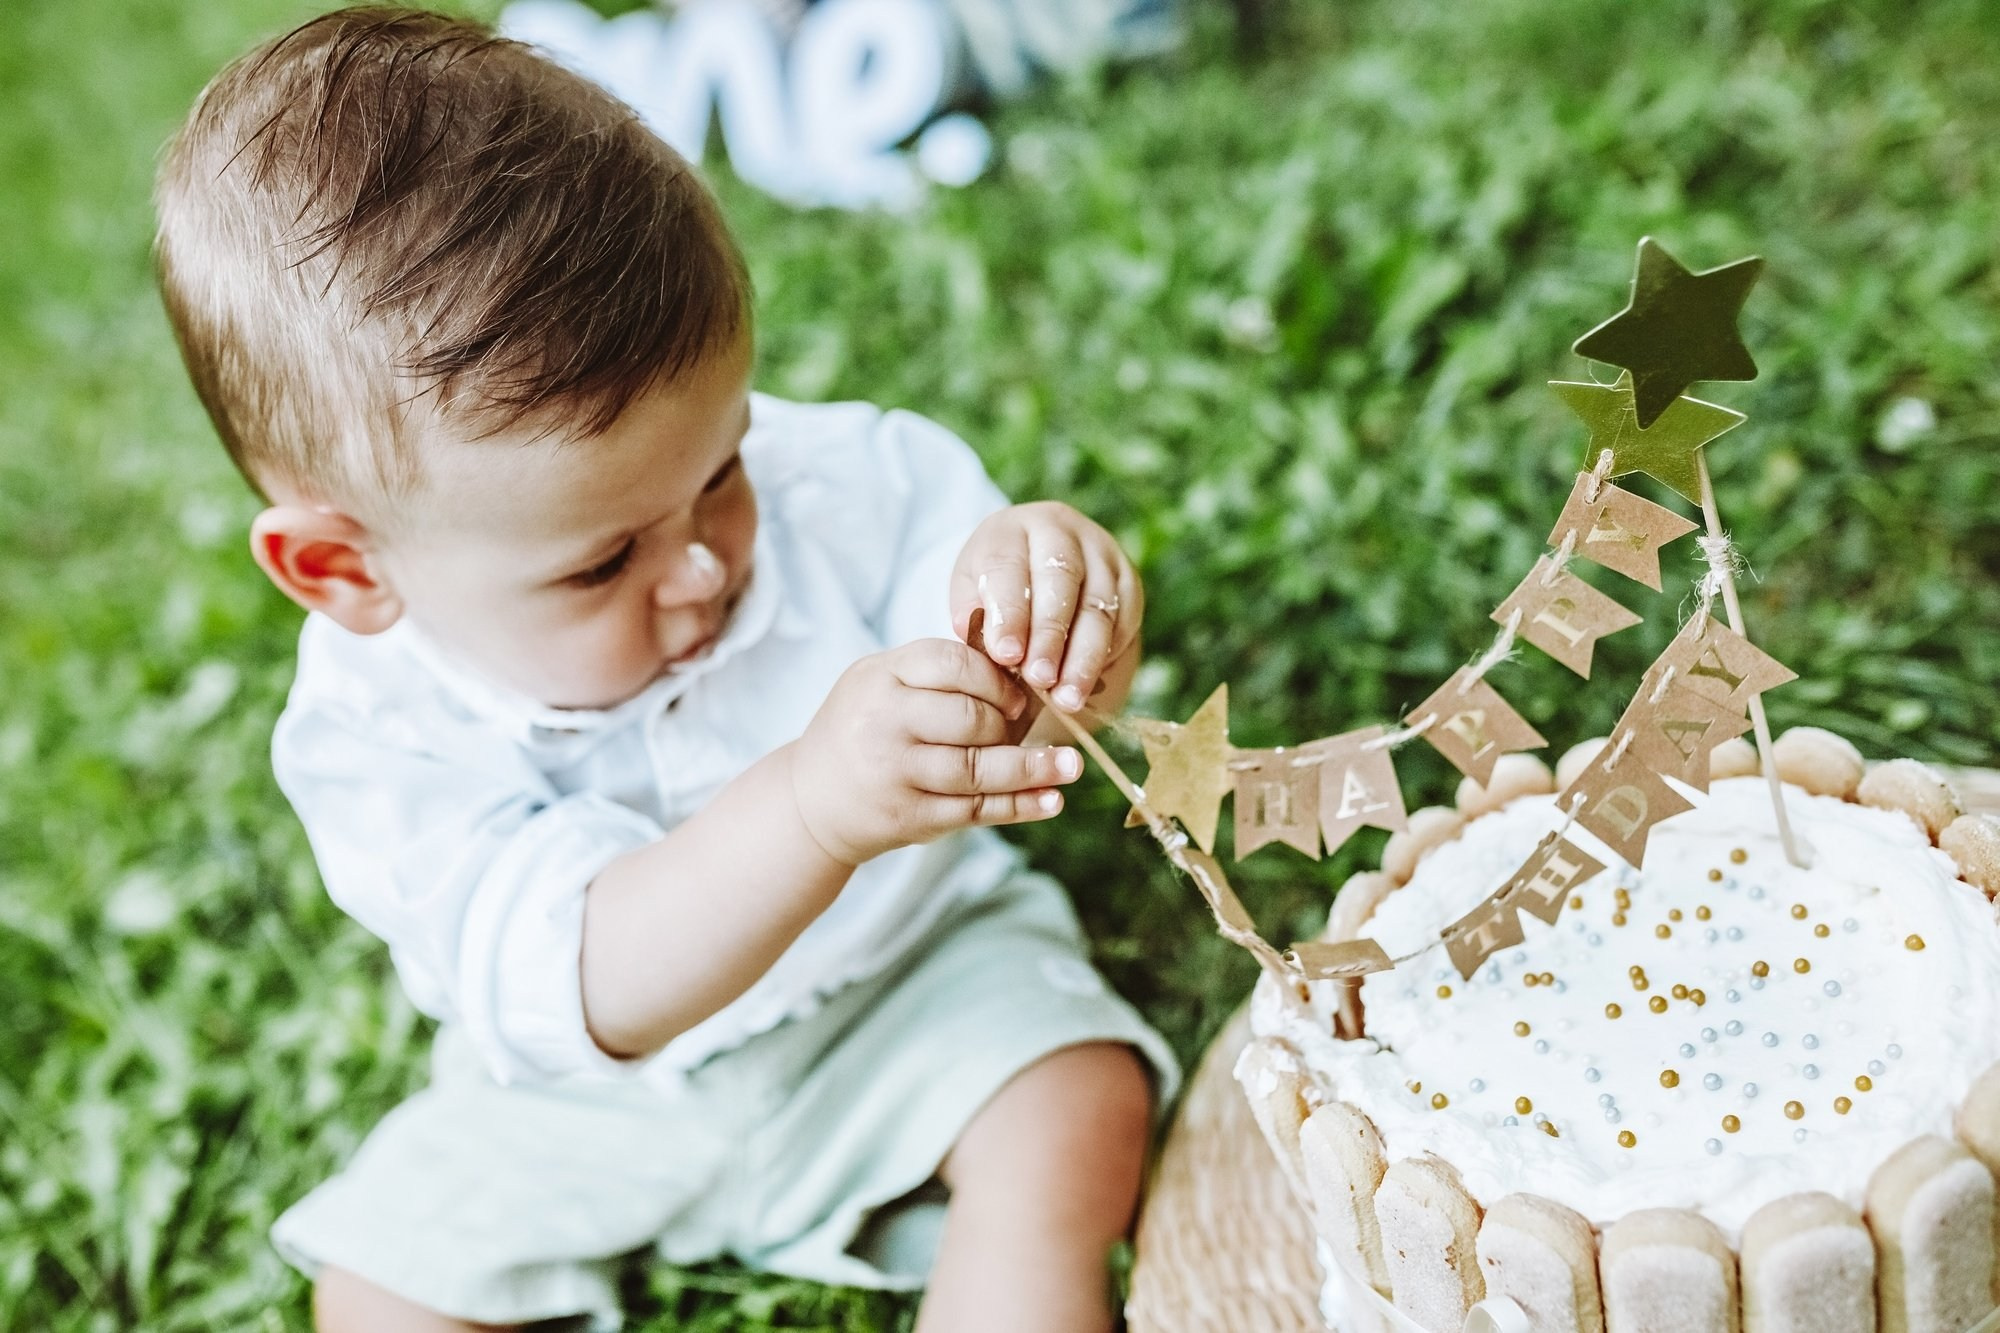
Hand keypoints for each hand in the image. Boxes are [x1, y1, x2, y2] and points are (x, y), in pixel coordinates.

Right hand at [789, 639, 1084, 866]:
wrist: (810, 800)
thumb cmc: (862, 731)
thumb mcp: (881, 684)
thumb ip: (937, 673)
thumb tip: (1020, 667)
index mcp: (879, 677)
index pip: (950, 662)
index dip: (994, 677)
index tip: (1017, 692)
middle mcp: (883, 723)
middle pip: (968, 717)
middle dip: (1009, 723)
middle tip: (1030, 726)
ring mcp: (895, 773)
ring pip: (977, 769)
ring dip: (1032, 769)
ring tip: (1071, 766)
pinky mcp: (909, 816)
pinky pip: (975, 809)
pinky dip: (1019, 806)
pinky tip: (1050, 800)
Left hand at [950, 502, 1142, 711]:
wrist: (1039, 567)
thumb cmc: (998, 586)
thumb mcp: (972, 592)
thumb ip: (976, 618)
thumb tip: (992, 651)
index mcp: (1011, 528)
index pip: (1009, 567)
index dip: (1009, 613)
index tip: (1005, 655)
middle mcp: (1060, 530)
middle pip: (1060, 581)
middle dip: (1050, 636)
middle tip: (1040, 679)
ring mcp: (1100, 552)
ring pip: (1098, 606)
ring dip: (1083, 658)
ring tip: (1067, 698)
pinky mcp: (1127, 578)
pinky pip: (1124, 619)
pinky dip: (1106, 656)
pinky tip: (1087, 684)